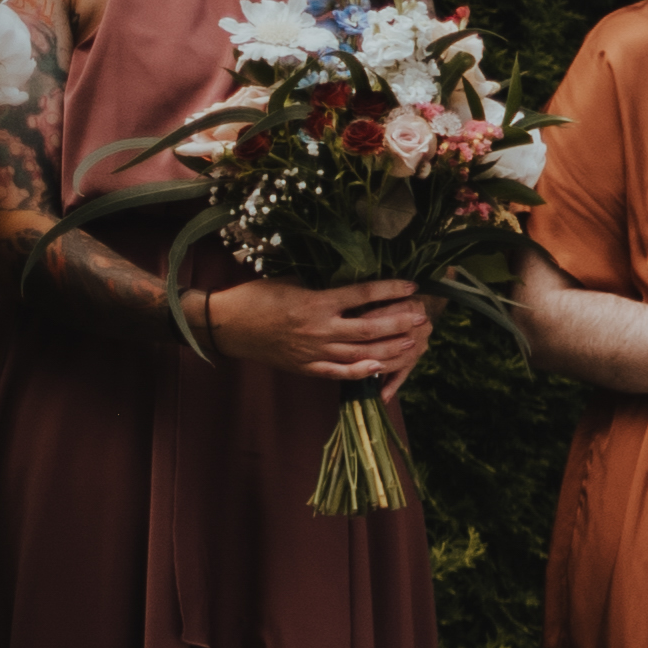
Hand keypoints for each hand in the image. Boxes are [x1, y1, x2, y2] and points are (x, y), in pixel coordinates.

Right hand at [201, 273, 432, 387]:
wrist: (226, 325)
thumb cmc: (257, 297)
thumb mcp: (291, 281)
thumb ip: (322, 283)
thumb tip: (352, 275)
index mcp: (315, 301)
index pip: (362, 294)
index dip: (390, 289)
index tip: (412, 285)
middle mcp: (318, 329)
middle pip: (369, 328)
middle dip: (399, 322)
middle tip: (422, 316)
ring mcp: (313, 351)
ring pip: (360, 354)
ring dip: (390, 348)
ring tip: (413, 341)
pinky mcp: (305, 368)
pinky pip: (339, 373)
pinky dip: (361, 372)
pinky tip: (380, 368)